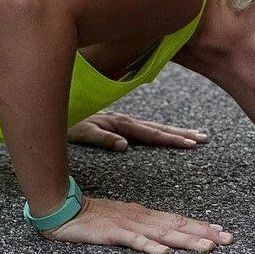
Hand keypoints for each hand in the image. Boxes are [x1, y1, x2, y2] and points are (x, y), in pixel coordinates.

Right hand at [44, 196, 234, 253]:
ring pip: (163, 234)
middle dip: (205, 233)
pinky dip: (150, 247)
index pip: (179, 220)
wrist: (63, 208)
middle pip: (179, 226)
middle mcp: (142, 218)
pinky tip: (163, 253)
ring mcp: (129, 225)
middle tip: (228, 240)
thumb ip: (145, 227)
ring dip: (187, 240)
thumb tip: (166, 236)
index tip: (223, 232)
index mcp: (146, 215)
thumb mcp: (125, 221)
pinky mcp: (113, 233)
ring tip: (208, 248)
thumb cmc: (94, 217)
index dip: (202, 226)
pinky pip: (134, 241)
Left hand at [67, 111, 208, 150]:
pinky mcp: (116, 122)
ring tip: (194, 135)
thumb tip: (126, 147)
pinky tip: (167, 134)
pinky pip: (143, 127)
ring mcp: (121, 120)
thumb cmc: (63, 122)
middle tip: (204, 139)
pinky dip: (159, 130)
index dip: (172, 139)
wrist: (51, 106)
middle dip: (181, 134)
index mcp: (118, 123)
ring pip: (153, 126)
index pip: (151, 133)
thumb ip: (102, 138)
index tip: (191, 144)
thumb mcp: (80, 131)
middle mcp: (123, 120)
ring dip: (174, 131)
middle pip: (158, 128)